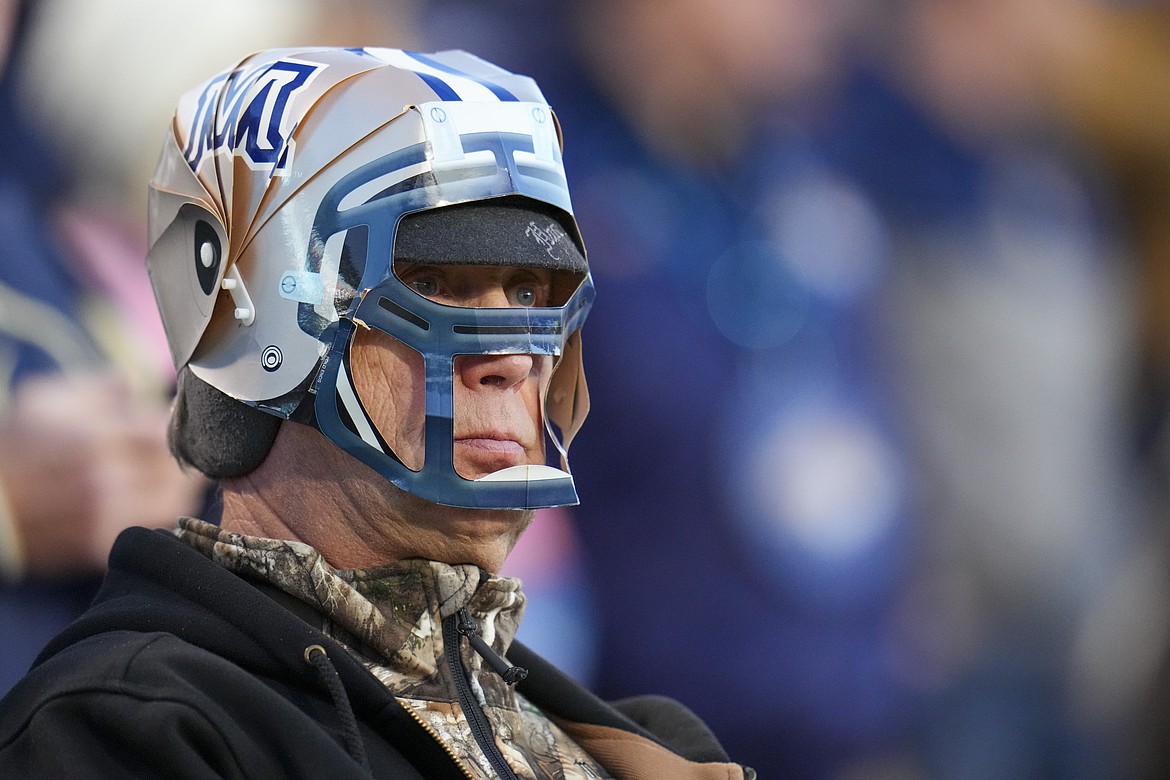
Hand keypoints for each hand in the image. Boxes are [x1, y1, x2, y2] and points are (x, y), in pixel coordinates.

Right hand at [0, 373, 207, 575]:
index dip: (179, 427)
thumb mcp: (51, 399)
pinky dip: (160, 514)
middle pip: (177, 470)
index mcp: (96, 437)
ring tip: (174, 477)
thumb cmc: (20, 443)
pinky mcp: (99, 545)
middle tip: (186, 452)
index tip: (180, 424)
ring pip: (174, 503)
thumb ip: (104, 387)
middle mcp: (105, 478)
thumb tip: (143, 382)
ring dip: (180, 488)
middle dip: (184, 458)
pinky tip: (155, 501)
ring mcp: (104, 515)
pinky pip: (151, 528)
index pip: (167, 432)